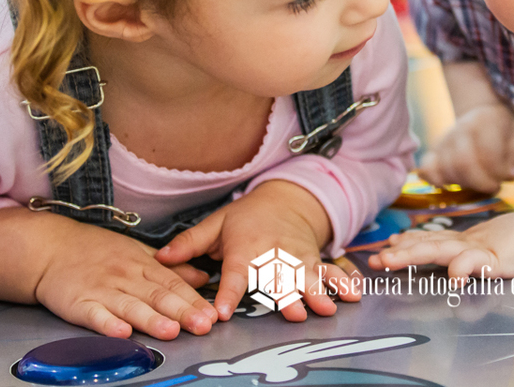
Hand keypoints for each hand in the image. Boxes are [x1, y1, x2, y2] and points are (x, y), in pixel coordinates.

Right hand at [32, 218, 217, 339]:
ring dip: (152, 319)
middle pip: (158, 296)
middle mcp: (125, 276)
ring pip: (131, 306)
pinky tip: (122, 333)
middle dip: (183, 311)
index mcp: (142, 265)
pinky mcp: (78, 303)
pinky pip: (94, 315)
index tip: (213, 313)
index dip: (194, 300)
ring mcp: (102, 289)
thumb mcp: (138, 252)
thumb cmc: (96, 251)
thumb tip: (201, 277)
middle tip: (204, 325)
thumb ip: (170, 267)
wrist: (50, 247)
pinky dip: (107, 324)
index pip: (173, 283)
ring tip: (172, 331)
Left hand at [155, 180, 359, 322]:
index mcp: (245, 248)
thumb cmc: (246, 218)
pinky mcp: (314, 259)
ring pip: (308, 276)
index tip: (224, 313)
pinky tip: (353, 295)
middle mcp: (274, 254)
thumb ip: (189, 242)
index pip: (235, 273)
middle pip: (279, 278)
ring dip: (318, 292)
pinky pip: (330, 272)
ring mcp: (298, 257)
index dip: (230, 293)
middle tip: (293, 314)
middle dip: (287, 296)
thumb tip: (160, 258)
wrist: (286, 199)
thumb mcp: (216, 224)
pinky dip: (343, 283)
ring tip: (325, 308)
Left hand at [368, 207, 513, 281]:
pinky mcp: (494, 258)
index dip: (407, 243)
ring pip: (440, 251)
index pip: (431, 240)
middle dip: (400, 253)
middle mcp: (467, 242)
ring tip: (391, 259)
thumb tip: (454, 267)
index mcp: (466, 241)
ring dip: (413, 254)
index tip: (385, 245)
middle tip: (376, 258)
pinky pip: (473, 263)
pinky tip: (452, 277)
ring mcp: (479, 249)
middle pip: (427, 245)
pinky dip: (460, 269)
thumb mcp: (492, 248)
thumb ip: (471, 256)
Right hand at [418, 104, 513, 193]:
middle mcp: (463, 127)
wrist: (485, 114)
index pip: (487, 153)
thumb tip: (510, 174)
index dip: (497, 172)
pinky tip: (450, 184)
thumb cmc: (507, 132)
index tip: (505, 177)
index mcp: (488, 120)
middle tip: (493, 186)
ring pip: (445, 169)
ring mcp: (446, 139)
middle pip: (462, 163)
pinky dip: (435, 180)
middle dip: (480, 183)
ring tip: (477, 182)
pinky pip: (426, 168)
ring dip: (464, 183)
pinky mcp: (434, 151)